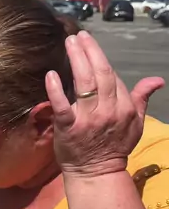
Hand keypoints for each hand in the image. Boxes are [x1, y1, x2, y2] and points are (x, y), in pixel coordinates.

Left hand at [45, 31, 164, 177]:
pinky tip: (52, 74)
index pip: (113, 77)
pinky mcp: (68, 128)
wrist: (96, 173)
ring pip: (84, 83)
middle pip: (100, 74)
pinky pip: (62, 105)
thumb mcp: (135, 123)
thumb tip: (157, 80)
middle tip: (80, 35)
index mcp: (124, 107)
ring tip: (70, 43)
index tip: (90, 44)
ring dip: (77, 59)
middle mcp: (108, 110)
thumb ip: (141, 98)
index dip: (100, 59)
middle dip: (90, 51)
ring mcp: (87, 119)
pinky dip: (56, 89)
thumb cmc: (115, 146)